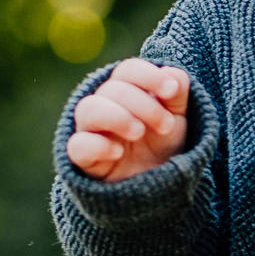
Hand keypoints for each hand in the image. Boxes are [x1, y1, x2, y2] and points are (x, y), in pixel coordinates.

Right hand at [67, 57, 190, 180]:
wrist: (159, 184)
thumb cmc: (162, 144)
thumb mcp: (177, 118)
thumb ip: (176, 94)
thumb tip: (173, 73)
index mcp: (126, 91)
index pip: (128, 70)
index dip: (149, 76)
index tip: (171, 91)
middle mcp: (104, 106)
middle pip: (112, 89)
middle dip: (144, 105)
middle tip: (165, 126)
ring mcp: (91, 132)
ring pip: (88, 109)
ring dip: (118, 117)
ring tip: (139, 133)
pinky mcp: (84, 159)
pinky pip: (78, 146)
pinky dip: (98, 146)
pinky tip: (118, 153)